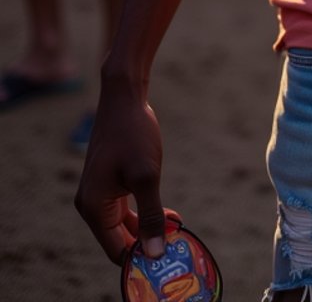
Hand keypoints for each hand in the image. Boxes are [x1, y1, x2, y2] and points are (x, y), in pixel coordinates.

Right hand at [75, 75, 167, 263]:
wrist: (124, 97)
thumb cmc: (134, 133)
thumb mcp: (146, 176)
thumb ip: (151, 216)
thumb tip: (154, 253)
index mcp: (94, 208)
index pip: (116, 250)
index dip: (141, 257)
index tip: (168, 257)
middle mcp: (91, 204)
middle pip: (119, 239)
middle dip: (147, 242)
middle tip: (176, 242)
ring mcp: (98, 192)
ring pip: (124, 224)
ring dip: (148, 228)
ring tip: (176, 228)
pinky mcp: (108, 182)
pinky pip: (125, 208)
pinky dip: (144, 213)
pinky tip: (167, 214)